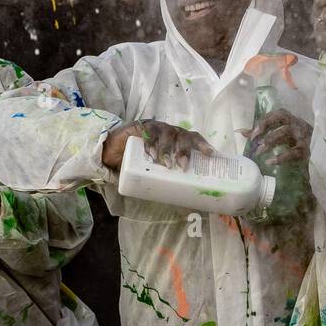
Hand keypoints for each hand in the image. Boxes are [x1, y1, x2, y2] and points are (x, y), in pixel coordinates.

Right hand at [101, 119, 215, 170]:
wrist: (115, 153)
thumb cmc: (141, 162)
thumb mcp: (157, 169)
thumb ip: (167, 176)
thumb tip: (184, 198)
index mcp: (178, 139)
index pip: (194, 138)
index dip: (203, 145)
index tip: (210, 155)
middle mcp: (170, 131)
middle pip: (183, 136)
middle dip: (185, 150)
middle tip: (182, 165)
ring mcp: (156, 128)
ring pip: (168, 134)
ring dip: (168, 149)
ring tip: (166, 164)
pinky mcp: (141, 127)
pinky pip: (149, 132)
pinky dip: (151, 143)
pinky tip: (151, 153)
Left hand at [240, 109, 310, 167]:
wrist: (318, 152)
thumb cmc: (294, 140)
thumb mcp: (278, 134)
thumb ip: (261, 133)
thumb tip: (240, 131)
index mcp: (289, 119)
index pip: (276, 114)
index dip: (264, 122)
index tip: (252, 134)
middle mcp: (297, 123)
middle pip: (282, 118)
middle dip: (266, 127)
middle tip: (255, 140)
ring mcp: (303, 135)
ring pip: (286, 131)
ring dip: (271, 140)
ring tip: (259, 151)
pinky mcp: (307, 149)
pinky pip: (294, 151)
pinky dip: (281, 157)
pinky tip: (271, 161)